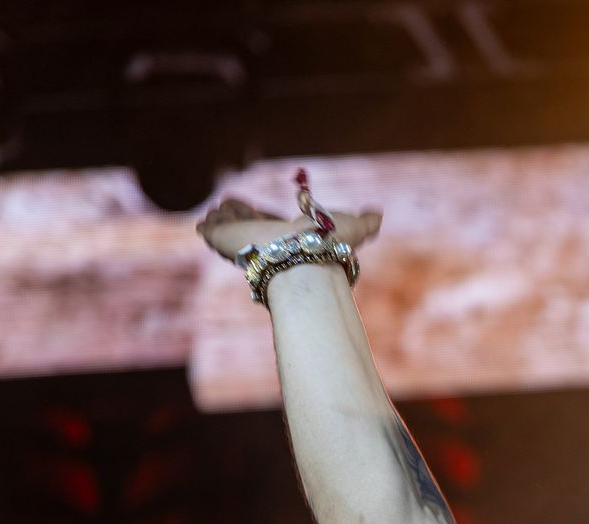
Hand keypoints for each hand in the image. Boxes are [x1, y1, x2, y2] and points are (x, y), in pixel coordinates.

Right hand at [194, 197, 382, 260]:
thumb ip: (366, 222)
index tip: (255, 207)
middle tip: (231, 203)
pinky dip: (210, 223)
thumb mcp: (355, 228)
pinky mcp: (223, 241)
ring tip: (223, 206)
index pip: (270, 226)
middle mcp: (267, 242)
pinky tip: (210, 217)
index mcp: (289, 237)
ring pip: (229, 227)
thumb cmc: (331, 244)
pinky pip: (210, 230)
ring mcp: (244, 243)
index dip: (262, 214)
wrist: (303, 255)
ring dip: (225, 215)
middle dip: (241, 213)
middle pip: (247, 227)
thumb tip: (378, 213)